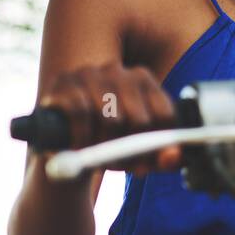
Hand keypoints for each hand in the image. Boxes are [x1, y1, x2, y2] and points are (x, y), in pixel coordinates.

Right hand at [38, 62, 181, 173]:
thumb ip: (160, 157)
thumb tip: (173, 156)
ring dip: (105, 146)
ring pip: (111, 118)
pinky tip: (80, 146)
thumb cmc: (106, 142)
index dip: (157, 145)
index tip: (145, 161)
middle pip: (140, 119)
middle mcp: (117, 70)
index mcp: (142, 79)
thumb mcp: (137, 153)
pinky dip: (83, 137)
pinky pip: (81, 113)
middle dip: (132, 150)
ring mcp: (89, 73)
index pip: (164, 114)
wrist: (61, 141)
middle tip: (120, 164)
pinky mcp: (64, 82)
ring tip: (98, 154)